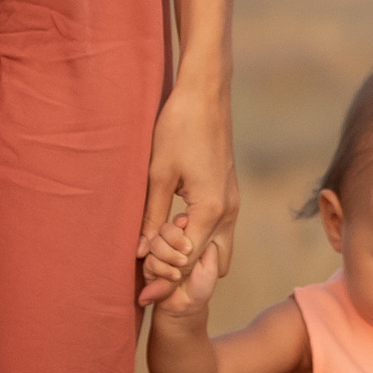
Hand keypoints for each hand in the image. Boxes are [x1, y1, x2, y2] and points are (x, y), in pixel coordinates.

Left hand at [136, 77, 237, 305]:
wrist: (205, 93)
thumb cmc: (179, 127)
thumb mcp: (157, 174)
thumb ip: (151, 217)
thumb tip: (140, 252)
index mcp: (210, 210)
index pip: (188, 262)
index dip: (163, 274)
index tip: (141, 279)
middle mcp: (228, 212)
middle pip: (210, 266)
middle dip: (183, 273)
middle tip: (152, 264)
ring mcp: (232, 203)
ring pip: (217, 250)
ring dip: (191, 255)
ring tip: (159, 245)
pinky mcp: (228, 193)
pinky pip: (218, 231)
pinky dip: (197, 238)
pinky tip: (172, 226)